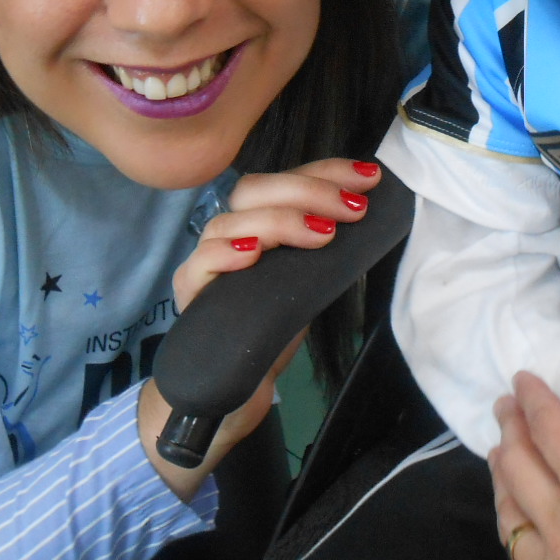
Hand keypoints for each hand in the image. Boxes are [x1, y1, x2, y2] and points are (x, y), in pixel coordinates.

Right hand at [140, 158, 381, 498]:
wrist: (236, 388)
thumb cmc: (274, 328)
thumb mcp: (310, 282)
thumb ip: (324, 248)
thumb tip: (366, 216)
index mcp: (258, 222)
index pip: (285, 180)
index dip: (325, 172)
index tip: (368, 177)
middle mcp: (229, 234)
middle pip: (255, 190)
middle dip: (309, 191)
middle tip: (353, 209)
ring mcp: (206, 262)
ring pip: (230, 222)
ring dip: (279, 220)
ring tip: (322, 233)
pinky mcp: (191, 296)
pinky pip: (199, 264)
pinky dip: (224, 253)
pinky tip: (252, 254)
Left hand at [490, 371, 559, 559]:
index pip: (552, 431)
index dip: (535, 400)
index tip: (522, 380)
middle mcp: (559, 531)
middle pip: (518, 468)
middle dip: (510, 430)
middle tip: (505, 409)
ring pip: (508, 517)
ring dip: (501, 480)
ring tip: (500, 462)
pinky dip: (512, 536)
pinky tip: (520, 540)